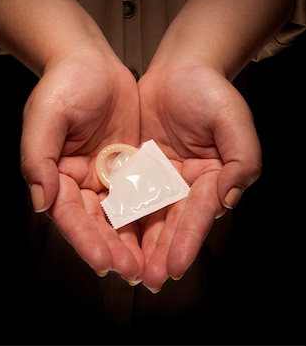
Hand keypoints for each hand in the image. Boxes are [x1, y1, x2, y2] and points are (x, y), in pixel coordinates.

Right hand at [20, 51, 143, 281]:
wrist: (92, 61)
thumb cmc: (63, 84)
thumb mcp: (45, 116)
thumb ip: (38, 158)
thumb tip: (41, 202)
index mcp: (57, 175)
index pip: (70, 216)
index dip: (85, 240)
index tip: (104, 263)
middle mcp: (83, 182)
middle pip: (98, 223)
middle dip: (114, 249)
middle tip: (134, 272)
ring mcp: (109, 175)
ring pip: (123, 215)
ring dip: (136, 240)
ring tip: (152, 264)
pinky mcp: (131, 165)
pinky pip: (143, 192)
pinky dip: (152, 212)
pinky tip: (167, 230)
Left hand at [138, 63, 261, 290]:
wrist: (180, 69)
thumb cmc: (210, 92)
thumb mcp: (234, 121)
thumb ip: (242, 159)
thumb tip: (228, 198)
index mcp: (212, 179)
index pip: (199, 215)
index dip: (188, 240)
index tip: (174, 266)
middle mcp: (185, 185)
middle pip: (171, 223)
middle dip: (160, 251)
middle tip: (147, 279)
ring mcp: (159, 178)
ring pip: (146, 215)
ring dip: (137, 242)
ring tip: (125, 268)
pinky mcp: (137, 167)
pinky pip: (125, 192)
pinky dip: (117, 213)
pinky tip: (106, 233)